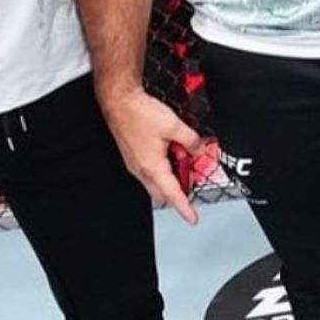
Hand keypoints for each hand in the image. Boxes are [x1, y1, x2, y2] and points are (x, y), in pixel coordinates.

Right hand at [99, 89, 202, 224]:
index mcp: (152, 167)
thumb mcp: (175, 126)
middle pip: (163, 192)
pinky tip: (171, 151)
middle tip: (193, 180)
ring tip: (184, 159)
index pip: (172, 194)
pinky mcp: (133, 155)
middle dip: (179, 191)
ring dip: (171, 176)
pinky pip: (151, 170)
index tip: (192, 218)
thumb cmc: (140, 113)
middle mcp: (141, 170)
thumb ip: (191, 141)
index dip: (184, 208)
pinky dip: (164, 167)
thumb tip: (200, 149)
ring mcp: (135, 164)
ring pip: (156, 181)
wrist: (120, 101)